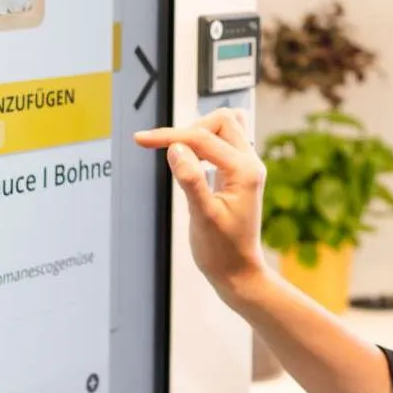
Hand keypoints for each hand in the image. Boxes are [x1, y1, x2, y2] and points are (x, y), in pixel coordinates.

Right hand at [134, 108, 267, 294]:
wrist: (238, 273)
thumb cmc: (222, 251)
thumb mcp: (202, 217)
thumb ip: (190, 180)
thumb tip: (176, 148)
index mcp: (245, 171)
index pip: (203, 138)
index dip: (169, 136)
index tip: (141, 139)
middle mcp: (250, 163)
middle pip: (222, 120)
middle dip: (190, 128)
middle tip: (168, 151)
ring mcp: (246, 167)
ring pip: (226, 127)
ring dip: (200, 132)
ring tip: (180, 154)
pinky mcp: (237, 174)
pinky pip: (223, 143)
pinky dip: (204, 144)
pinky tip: (190, 162)